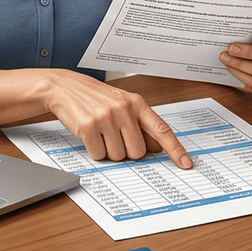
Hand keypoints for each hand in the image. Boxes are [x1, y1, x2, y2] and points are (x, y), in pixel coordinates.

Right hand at [45, 70, 191, 167]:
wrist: (65, 87)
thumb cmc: (96, 98)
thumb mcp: (123, 105)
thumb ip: (141, 125)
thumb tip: (158, 148)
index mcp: (137, 103)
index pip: (162, 130)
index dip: (175, 149)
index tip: (186, 163)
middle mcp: (124, 109)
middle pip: (137, 152)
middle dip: (126, 151)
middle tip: (114, 136)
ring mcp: (106, 117)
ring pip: (118, 156)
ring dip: (109, 151)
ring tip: (101, 132)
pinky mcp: (88, 127)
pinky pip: (99, 155)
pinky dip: (94, 151)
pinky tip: (90, 135)